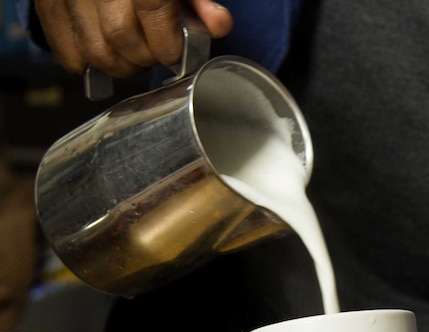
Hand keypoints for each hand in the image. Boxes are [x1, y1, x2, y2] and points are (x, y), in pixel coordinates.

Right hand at [33, 0, 233, 76]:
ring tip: (134, 56)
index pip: (153, 12)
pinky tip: (106, 52)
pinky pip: (69, 54)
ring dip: (120, 67)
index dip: (169, 44)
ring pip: (95, 51)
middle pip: (121, 37)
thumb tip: (219, 25)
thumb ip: (197, 1)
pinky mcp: (49, 5)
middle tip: (155, 54)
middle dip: (145, 57)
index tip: (176, 55)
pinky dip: (89, 64)